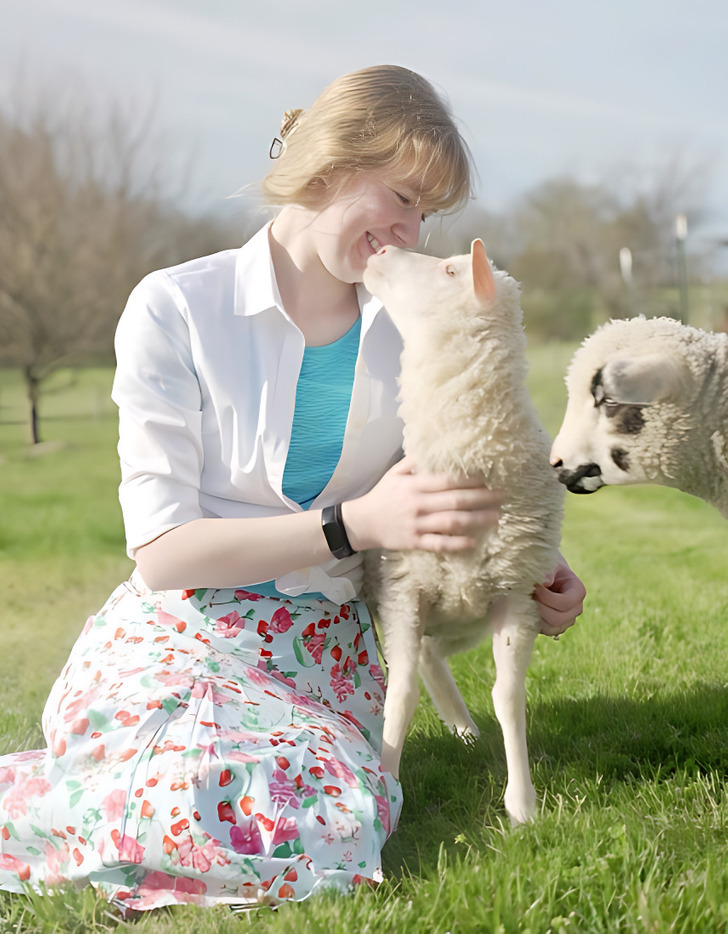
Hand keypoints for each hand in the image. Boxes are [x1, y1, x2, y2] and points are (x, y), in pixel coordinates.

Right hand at [343, 456, 500, 552]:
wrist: (362, 523)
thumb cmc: (382, 495)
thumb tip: (434, 447)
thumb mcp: (395, 473)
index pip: (447, 480)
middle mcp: (417, 504)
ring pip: (451, 522)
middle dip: (481, 497)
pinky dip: (456, 543)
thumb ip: (414, 461)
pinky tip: (473, 541)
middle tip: (502, 494)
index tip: (489, 475)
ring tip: (497, 516)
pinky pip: (438, 544)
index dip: (469, 477)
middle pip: (455, 500)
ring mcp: (417, 525)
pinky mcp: (414, 543)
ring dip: (476, 519)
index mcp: (414, 485)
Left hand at [533, 556, 584, 636]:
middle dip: (539, 608)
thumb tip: (546, 582)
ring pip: (550, 628)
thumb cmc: (546, 566)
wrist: (540, 575)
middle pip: (558, 619)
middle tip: (528, 595)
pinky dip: (533, 621)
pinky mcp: (554, 627)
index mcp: (577, 591)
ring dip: (535, 615)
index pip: (566, 603)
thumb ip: (547, 570)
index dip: (548, 598)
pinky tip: (527, 608)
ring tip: (527, 600)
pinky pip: (544, 631)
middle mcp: (576, 608)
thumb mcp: (548, 563)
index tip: (534, 587)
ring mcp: (566, 620)